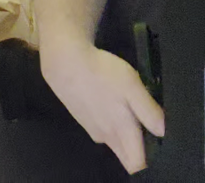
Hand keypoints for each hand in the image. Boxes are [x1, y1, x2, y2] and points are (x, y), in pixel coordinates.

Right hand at [41, 43, 163, 172]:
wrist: (64, 62)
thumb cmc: (101, 73)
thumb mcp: (132, 86)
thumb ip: (150, 112)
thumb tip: (164, 132)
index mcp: (121, 131)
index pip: (136, 165)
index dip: (149, 164)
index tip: (158, 152)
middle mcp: (106, 136)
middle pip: (126, 157)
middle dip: (139, 151)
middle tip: (149, 129)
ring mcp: (92, 129)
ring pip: (115, 143)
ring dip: (125, 136)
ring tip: (130, 111)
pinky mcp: (82, 119)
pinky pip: (103, 130)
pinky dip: (111, 124)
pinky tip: (110, 102)